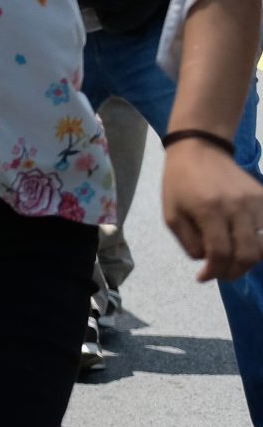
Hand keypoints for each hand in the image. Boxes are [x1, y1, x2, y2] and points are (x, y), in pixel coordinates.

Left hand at [160, 134, 262, 282]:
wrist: (200, 149)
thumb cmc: (179, 182)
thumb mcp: (172, 214)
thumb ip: (189, 242)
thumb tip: (209, 262)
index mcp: (209, 210)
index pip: (220, 253)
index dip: (214, 272)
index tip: (204, 277)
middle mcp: (237, 207)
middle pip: (247, 255)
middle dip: (233, 272)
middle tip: (221, 273)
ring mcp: (255, 202)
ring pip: (262, 246)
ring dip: (247, 260)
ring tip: (231, 260)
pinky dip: (257, 243)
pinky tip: (241, 243)